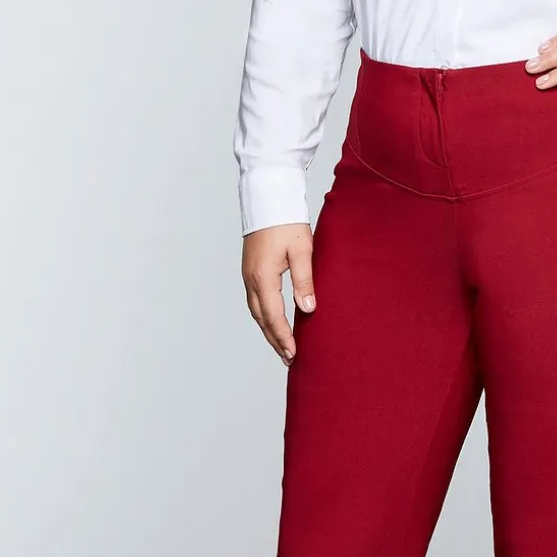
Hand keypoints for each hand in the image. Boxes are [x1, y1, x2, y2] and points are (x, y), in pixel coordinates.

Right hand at [241, 222, 316, 365]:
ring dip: (268, 330)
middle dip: (275, 340)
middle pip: (262, 319)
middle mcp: (251, 279)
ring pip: (257, 311)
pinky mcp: (250, 270)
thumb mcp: (302, 250)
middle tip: (289, 358)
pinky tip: (274, 320)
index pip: (274, 316)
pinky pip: (256, 300)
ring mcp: (248, 275)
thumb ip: (305, 281)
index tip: (294, 354)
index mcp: (263, 277)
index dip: (284, 337)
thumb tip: (308, 310)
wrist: (268, 198)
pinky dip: (265, 316)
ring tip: (282, 345)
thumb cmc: (287, 222)